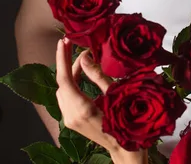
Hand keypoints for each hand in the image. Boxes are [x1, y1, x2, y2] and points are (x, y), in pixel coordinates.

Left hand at [55, 39, 144, 162]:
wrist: (126, 149)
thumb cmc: (128, 121)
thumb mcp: (116, 94)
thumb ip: (98, 76)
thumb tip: (85, 57)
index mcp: (82, 108)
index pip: (64, 79)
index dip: (62, 58)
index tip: (63, 42)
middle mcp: (71, 115)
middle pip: (63, 83)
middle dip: (69, 63)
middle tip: (79, 48)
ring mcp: (70, 120)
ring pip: (63, 90)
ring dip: (71, 74)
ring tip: (84, 60)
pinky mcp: (72, 122)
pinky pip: (66, 98)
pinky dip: (72, 84)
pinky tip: (84, 76)